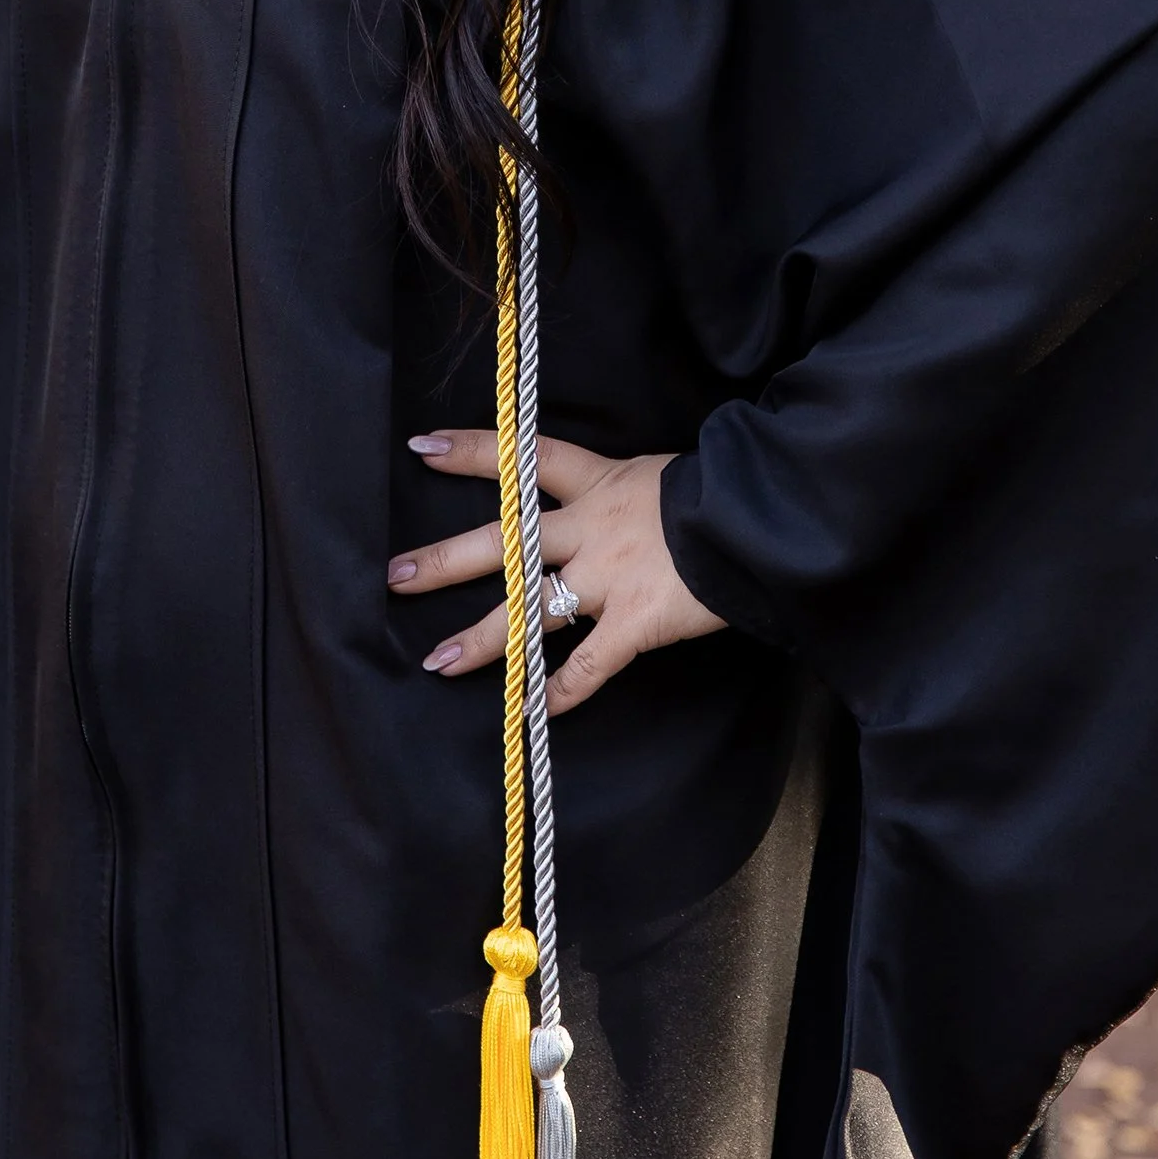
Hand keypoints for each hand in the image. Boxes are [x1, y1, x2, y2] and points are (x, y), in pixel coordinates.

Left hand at [387, 428, 724, 715]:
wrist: (762, 518)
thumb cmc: (724, 493)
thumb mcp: (663, 476)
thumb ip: (628, 494)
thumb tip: (617, 507)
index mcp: (600, 484)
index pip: (525, 460)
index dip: (471, 452)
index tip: (421, 447)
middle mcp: (592, 528)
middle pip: (505, 541)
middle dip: (446, 561)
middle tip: (395, 575)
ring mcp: (609, 577)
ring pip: (530, 609)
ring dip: (482, 639)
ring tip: (438, 661)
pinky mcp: (636, 621)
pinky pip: (589, 664)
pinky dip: (563, 690)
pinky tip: (533, 711)